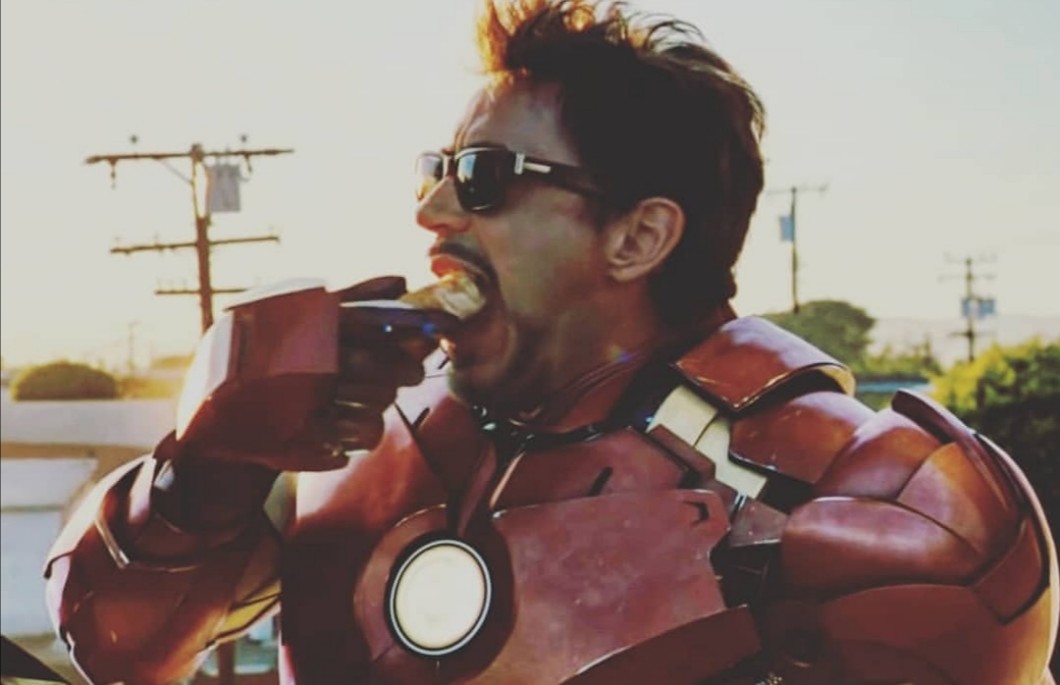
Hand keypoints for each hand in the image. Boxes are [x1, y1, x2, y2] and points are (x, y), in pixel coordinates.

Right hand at [174, 276, 456, 474]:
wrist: (218, 412)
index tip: (444, 325)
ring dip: (383, 401)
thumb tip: (401, 280)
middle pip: (384, 368)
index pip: (374, 319)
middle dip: (406, 370)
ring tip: (371, 398)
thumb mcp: (303, 318)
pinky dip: (364, 431)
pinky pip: (362, 435)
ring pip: (379, 403)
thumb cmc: (270, 356)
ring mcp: (306, 400)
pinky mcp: (305, 438)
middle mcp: (307, 359)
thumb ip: (354, 298)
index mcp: (307, 326)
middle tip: (410, 373)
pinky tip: (351, 423)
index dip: (416, 323)